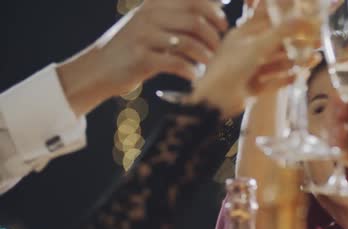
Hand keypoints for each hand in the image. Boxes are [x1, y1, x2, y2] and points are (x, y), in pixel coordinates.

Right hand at [57, 0, 227, 115]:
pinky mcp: (142, 58)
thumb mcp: (151, 22)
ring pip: (189, 43)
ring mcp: (145, 36)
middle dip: (213, 38)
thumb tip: (216, 6)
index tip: (223, 26)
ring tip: (206, 64)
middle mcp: (150, 15)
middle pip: (196, 21)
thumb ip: (177, 14)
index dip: (215, 12)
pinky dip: (191, 71)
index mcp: (155, 3)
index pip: (194, 0)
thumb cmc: (134, 46)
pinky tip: (194, 77)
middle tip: (216, 50)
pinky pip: (177, 63)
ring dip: (204, 56)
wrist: (99, 68)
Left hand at [190, 17, 311, 117]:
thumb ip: (282, 32)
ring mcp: (251, 69)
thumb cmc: (231, 67)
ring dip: (295, 60)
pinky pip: (274, 81)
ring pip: (277, 63)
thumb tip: (304, 18)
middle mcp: (247, 50)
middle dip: (296, 42)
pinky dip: (287, 78)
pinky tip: (300, 75)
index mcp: (243, 34)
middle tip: (316, 39)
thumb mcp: (258, 46)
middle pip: (276, 43)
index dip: (286, 17)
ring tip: (315, 58)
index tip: (305, 16)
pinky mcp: (254, 87)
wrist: (215, 100)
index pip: (267, 20)